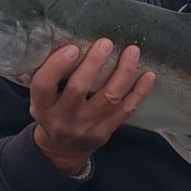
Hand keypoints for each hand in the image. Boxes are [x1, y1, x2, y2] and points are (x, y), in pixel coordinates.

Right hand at [30, 39, 155, 175]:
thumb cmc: (53, 112)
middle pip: (78, 89)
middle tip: (105, 43)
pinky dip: (139, 92)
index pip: (43, 86)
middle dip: (94, 64)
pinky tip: (148, 76)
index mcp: (42, 107)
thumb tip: (69, 40)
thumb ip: (51, 76)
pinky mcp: (106, 131)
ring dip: (123, 72)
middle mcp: (63, 118)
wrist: (62, 150)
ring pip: (108, 97)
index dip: (57, 65)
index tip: (72, 48)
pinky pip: (126, 110)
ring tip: (132, 51)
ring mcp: (86, 126)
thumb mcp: (42, 98)